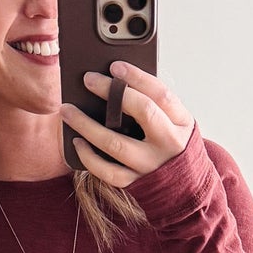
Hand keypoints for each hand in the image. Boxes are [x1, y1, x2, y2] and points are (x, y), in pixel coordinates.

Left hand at [58, 62, 193, 188]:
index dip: (137, 77)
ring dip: (87, 125)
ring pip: (116, 143)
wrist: (185, 186)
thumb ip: (155, 103)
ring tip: (67, 110)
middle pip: (142, 111)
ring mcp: (151, 165)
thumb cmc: (172, 144)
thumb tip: (117, 79)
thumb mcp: (175, 121)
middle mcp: (168, 143)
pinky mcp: (136, 183)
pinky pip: (108, 171)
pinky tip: (77, 142)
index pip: (161, 94)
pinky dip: (89, 157)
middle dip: (113, 92)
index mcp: (181, 122)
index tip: (115, 66)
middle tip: (88, 79)